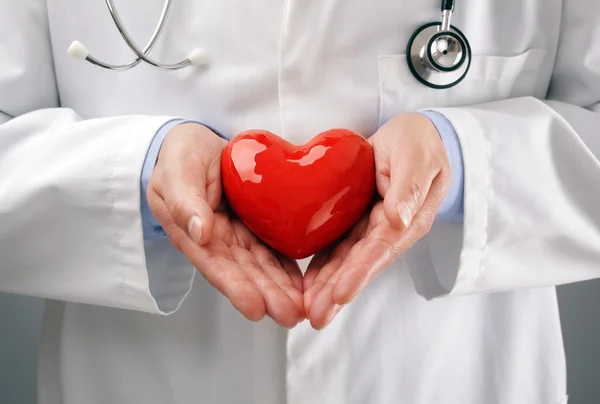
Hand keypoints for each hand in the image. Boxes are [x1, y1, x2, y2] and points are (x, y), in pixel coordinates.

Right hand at [146, 123, 303, 327]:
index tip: (255, 308)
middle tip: (291, 316)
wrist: (197, 142)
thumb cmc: (180, 154)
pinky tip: (304, 284)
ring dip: (280, 287)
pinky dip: (287, 267)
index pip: (215, 265)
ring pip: (261, 265)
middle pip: (243, 272)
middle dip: (267, 295)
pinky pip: (272, 248)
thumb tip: (200, 233)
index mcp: (191, 233)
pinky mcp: (255, 225)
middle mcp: (216, 240)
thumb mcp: (177, 171)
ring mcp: (237, 235)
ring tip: (302, 308)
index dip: (235, 287)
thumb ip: (185, 201)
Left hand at [303, 113, 450, 328]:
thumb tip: (399, 221)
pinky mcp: (357, 221)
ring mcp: (372, 228)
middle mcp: (389, 230)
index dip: (360, 272)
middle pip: (361, 263)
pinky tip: (307, 284)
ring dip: (328, 286)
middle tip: (316, 316)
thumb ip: (409, 188)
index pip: (381, 249)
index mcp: (408, 219)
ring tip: (308, 309)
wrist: (413, 138)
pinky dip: (323, 265)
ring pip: (347, 260)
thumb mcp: (417, 158)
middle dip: (338, 291)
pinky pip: (338, 246)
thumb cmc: (418, 144)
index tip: (341, 294)